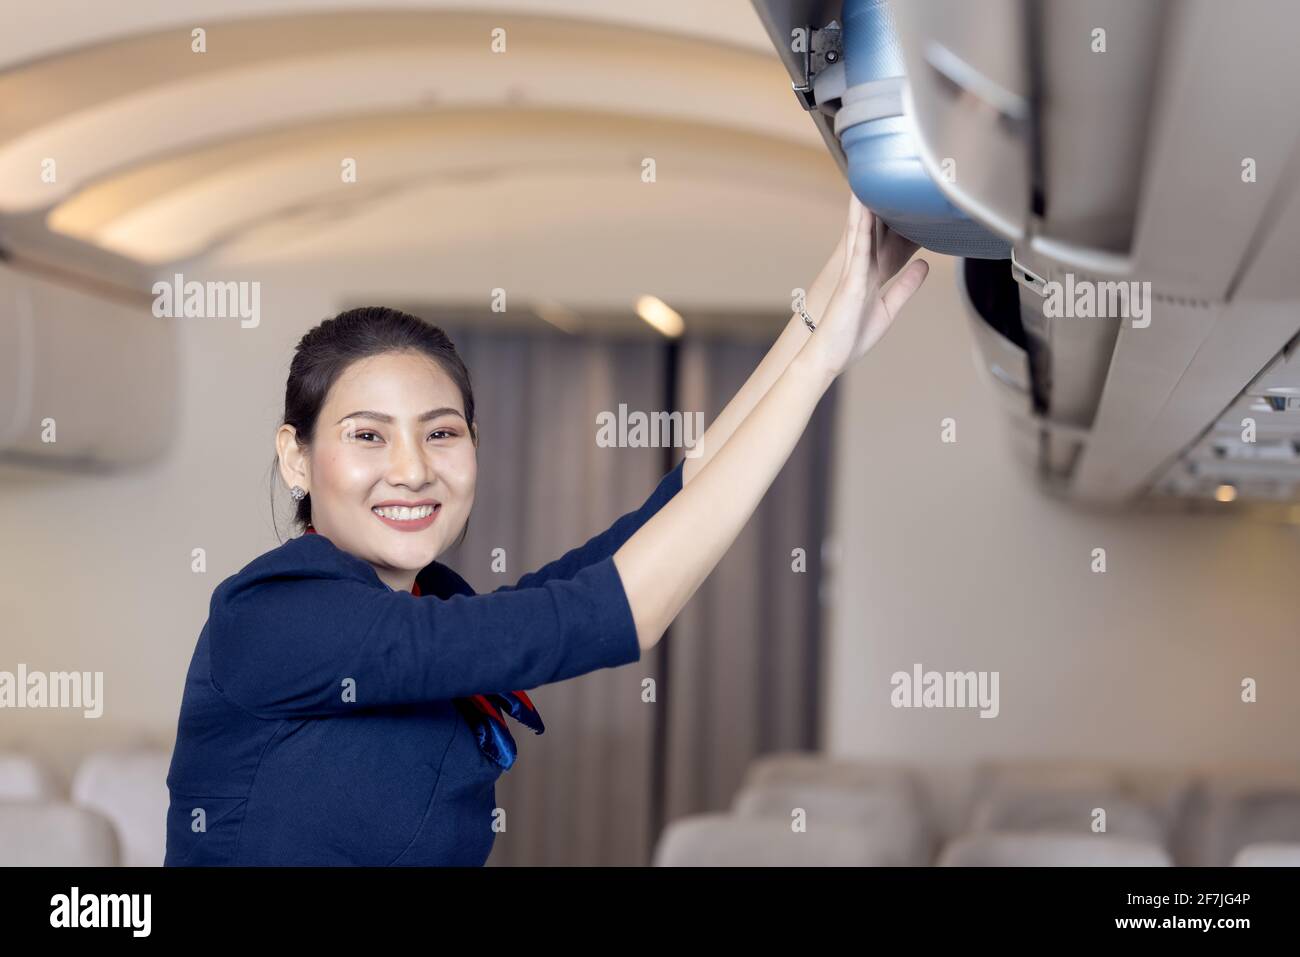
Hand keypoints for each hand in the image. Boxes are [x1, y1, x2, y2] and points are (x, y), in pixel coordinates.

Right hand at [802, 193, 928, 378]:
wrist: (828, 358)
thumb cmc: (850, 338)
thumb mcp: (887, 310)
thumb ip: (905, 287)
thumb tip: (924, 265)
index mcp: (870, 276)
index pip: (882, 239)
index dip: (889, 217)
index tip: (899, 194)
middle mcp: (861, 269)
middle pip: (870, 229)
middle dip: (875, 203)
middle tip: (881, 175)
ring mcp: (854, 272)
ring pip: (860, 231)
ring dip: (864, 206)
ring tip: (868, 178)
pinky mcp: (851, 280)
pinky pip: (857, 248)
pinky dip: (860, 227)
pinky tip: (864, 209)